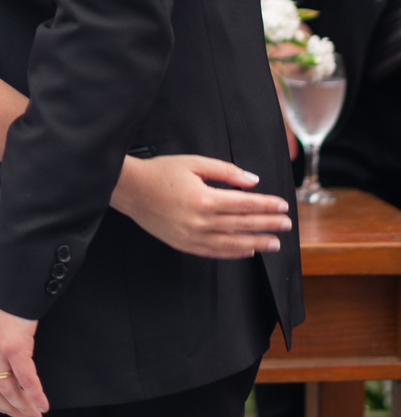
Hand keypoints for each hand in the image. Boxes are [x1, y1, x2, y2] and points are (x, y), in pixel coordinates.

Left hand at [0, 291, 46, 416]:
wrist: (8, 278)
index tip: (1, 408)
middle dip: (10, 409)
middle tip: (22, 416)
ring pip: (9, 391)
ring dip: (24, 407)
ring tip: (34, 413)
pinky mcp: (14, 348)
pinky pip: (26, 380)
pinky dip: (36, 395)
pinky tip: (42, 403)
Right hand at [111, 154, 291, 258]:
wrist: (130, 189)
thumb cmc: (160, 172)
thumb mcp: (194, 163)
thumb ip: (225, 171)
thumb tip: (252, 181)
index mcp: (204, 198)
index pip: (245, 204)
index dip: (267, 206)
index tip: (283, 207)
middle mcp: (200, 221)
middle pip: (243, 225)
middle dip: (268, 225)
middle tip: (286, 225)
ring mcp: (192, 236)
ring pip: (232, 244)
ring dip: (256, 243)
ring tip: (274, 244)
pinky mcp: (183, 245)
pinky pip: (214, 252)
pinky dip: (233, 253)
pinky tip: (246, 251)